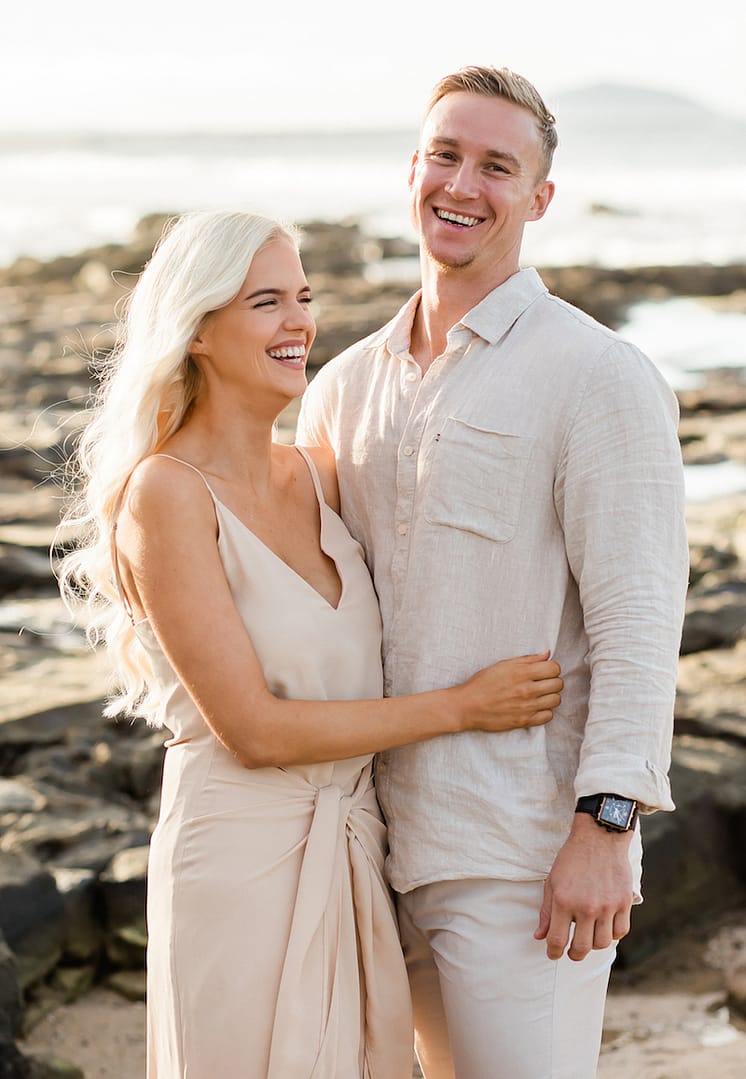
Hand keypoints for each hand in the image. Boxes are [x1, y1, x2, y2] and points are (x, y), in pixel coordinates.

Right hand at [460, 651, 562, 731]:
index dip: (551, 668)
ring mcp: (527, 707)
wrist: (467, 706)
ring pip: (556, 700)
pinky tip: (535, 706)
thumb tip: (547, 654)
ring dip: (550, 696)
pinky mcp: (525, 721)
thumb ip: (527, 659)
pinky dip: (545, 711)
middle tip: (542, 682)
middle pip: (558, 684)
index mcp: (522, 673)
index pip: (554, 668)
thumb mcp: (502, 665)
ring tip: (539, 695)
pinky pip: (548, 716)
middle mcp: (527, 690)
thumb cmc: (482, 683)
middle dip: (553, 681)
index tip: (544, 671)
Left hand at [534, 813, 634, 960]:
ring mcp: (607, 906)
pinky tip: (605, 926)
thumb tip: (539, 937)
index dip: (553, 953)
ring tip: (589, 936)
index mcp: (564, 901)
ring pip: (602, 943)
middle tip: (573, 952)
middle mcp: (586, 907)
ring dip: (594, 944)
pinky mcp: (624, 902)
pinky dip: (612, 934)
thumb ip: (546, 911)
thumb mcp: (552, 881)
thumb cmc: (572, 859)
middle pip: (582, 948)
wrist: (599, 836)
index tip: (553, 954)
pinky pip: (620, 931)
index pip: (557, 941)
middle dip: (574, 955)